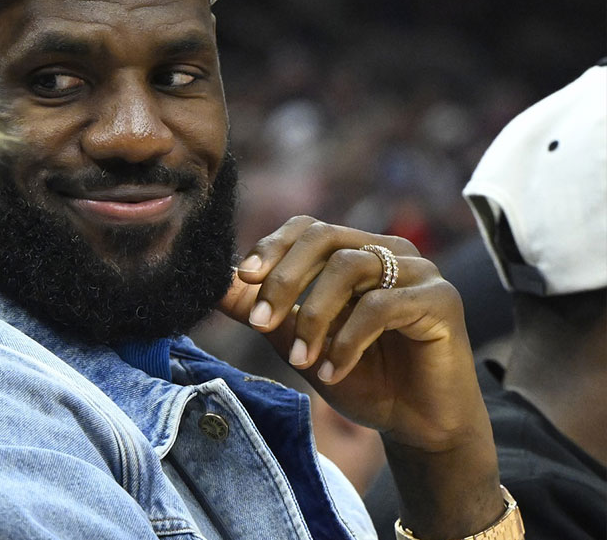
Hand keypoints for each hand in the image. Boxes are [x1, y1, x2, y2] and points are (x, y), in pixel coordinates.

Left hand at [215, 216, 503, 536]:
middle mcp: (388, 250)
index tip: (243, 279)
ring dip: (314, 316)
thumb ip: (261, 310)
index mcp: (356, 250)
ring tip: (299, 360)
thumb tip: (213, 286)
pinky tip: (330, 372)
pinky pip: (381, 306)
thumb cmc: (361, 378)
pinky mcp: (441, 300)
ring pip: (349, 268)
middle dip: (284, 279)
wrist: (416, 425)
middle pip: (324, 239)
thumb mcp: (297, 342)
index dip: (272, 247)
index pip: (307, 228)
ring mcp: (419, 271)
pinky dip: (346, 341)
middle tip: (259, 323)